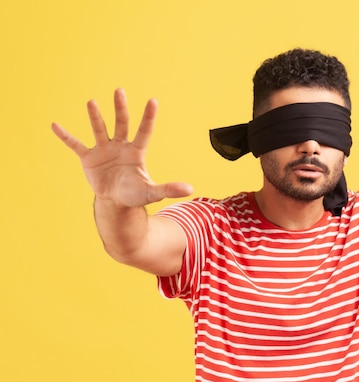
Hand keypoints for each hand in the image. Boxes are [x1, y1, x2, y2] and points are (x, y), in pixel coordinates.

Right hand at [52, 88, 192, 206]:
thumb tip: (191, 190)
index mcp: (136, 152)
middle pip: (122, 123)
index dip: (148, 117)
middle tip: (120, 91)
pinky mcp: (88, 158)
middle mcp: (120, 146)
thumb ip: (169, 189)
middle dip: (121, 108)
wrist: (115, 201)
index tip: (153, 101)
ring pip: (100, 130)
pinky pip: (75, 145)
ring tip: (91, 102)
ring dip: (95, 117)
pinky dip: (65, 136)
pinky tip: (55, 125)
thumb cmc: (135, 194)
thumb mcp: (151, 192)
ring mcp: (104, 150)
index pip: (144, 131)